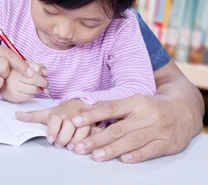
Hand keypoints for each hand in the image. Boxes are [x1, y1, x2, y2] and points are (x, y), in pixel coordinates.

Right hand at [1, 61, 48, 102]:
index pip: (35, 70)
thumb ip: (37, 67)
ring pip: (34, 90)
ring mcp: (13, 87)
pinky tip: (28, 91)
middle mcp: (13, 76)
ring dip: (37, 89)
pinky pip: (29, 96)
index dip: (42, 74)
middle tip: (44, 84)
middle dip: (43, 83)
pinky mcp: (13, 96)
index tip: (44, 76)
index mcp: (17, 66)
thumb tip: (46, 73)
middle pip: (35, 80)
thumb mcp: (25, 66)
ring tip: (33, 87)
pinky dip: (31, 94)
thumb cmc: (16, 73)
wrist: (1, 82)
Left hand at [16, 99, 96, 148]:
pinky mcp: (91, 124)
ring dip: (75, 140)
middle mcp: (70, 116)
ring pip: (81, 129)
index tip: (50, 139)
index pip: (55, 120)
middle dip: (63, 137)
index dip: (52, 130)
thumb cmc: (60, 112)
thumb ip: (32, 116)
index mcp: (58, 113)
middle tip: (58, 144)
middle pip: (69, 125)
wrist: (78, 105)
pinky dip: (86, 139)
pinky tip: (80, 146)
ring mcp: (82, 120)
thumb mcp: (46, 113)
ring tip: (69, 147)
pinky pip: (91, 132)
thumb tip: (16, 115)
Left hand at [70, 94, 201, 162]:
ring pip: (132, 141)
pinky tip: (124, 159)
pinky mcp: (167, 143)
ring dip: (112, 150)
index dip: (92, 115)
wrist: (184, 110)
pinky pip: (150, 150)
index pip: (110, 108)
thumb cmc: (151, 106)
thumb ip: (108, 105)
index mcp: (136, 102)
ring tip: (96, 156)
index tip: (74, 121)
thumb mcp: (132, 101)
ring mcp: (158, 130)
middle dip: (97, 139)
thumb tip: (83, 108)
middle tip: (80, 147)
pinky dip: (137, 155)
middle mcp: (146, 115)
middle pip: (118, 129)